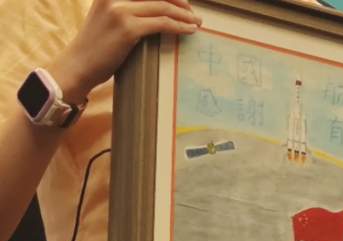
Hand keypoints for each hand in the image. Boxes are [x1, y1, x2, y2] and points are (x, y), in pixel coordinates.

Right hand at [50, 0, 201, 102]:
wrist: (77, 65)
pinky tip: (189, 30)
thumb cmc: (95, 45)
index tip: (182, 0)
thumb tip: (155, 7)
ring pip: (163, 7)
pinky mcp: (128, 29)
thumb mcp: (107, 16)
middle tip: (192, 11)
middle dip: (179, 1)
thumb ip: (126, 7)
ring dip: (185, 15)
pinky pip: (162, 24)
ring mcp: (120, 11)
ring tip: (196, 22)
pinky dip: (179, 26)